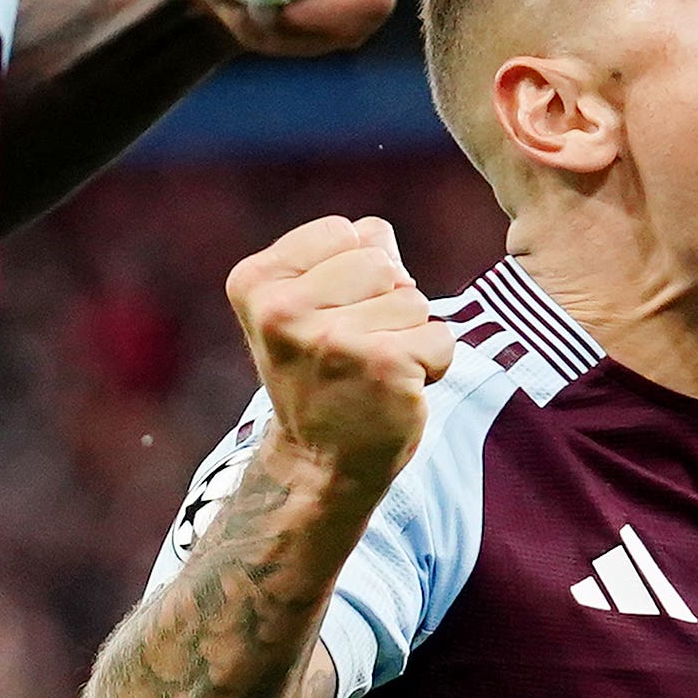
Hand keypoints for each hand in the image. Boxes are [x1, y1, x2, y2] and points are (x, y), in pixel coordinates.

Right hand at [230, 216, 450, 488]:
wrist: (318, 464)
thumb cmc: (320, 376)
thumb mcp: (306, 308)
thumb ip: (340, 257)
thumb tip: (377, 233)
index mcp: (256, 282)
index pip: (346, 232)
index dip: (356, 273)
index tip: (330, 318)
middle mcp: (283, 310)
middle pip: (382, 262)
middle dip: (386, 301)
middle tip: (357, 349)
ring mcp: (332, 340)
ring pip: (413, 299)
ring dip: (408, 336)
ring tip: (373, 371)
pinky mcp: (381, 366)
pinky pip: (440, 336)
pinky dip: (433, 364)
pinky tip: (395, 389)